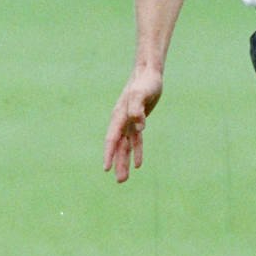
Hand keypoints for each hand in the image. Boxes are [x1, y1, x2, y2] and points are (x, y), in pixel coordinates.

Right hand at [104, 68, 161, 182]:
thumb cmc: (145, 83)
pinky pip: (135, 141)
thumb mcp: (142, 94)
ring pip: (125, 146)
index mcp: (119, 116)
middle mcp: (121, 121)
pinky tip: (138, 164)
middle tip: (120, 181)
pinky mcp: (137, 122)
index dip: (109, 153)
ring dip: (125, 161)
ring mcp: (128, 122)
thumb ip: (137, 109)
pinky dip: (136, 151)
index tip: (106, 168)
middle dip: (118, 163)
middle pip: (118, 147)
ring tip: (124, 178)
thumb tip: (139, 127)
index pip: (112, 138)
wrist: (149, 73)